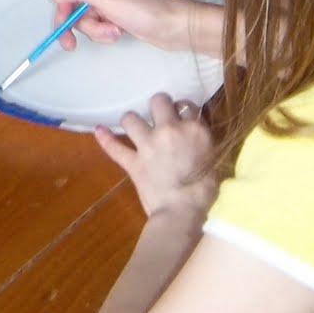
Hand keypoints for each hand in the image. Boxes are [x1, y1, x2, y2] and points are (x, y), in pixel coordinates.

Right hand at [51, 0, 219, 53]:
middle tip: (71, 44)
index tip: (66, 19)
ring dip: (94, 30)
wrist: (176, 27)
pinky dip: (104, 33)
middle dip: (75, 23)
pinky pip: (97, 26)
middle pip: (70, 3)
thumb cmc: (146, 10)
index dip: (61, 2)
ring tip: (114, 32)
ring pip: (83, 18)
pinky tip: (119, 33)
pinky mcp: (115, 15)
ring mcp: (108, 1)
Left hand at [95, 93, 217, 221]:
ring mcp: (148, 145)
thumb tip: (195, 137)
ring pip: (131, 118)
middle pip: (158, 100)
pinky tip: (98, 130)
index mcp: (194, 130)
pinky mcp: (133, 162)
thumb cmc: (207, 192)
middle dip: (158, 105)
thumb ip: (202, 143)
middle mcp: (169, 130)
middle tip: (159, 115)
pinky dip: (105, 138)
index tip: (181, 116)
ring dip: (132, 121)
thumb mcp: (214, 161)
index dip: (183, 110)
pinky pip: (114, 147)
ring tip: (134, 125)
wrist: (184, 212)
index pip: (187, 106)